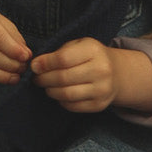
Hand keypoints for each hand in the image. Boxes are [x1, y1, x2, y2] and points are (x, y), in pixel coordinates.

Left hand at [31, 38, 151, 113]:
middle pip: (63, 78)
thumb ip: (59, 53)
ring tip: (47, 86)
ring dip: (50, 91)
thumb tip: (36, 66)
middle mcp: (101, 70)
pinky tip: (59, 94)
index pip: (63, 59)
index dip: (45, 63)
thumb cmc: (91, 56)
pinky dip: (61, 101)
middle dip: (44, 79)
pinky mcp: (99, 105)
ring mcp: (102, 89)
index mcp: (94, 50)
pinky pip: (72, 106)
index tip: (34, 66)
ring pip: (66, 94)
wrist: (117, 73)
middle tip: (37, 79)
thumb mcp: (79, 46)